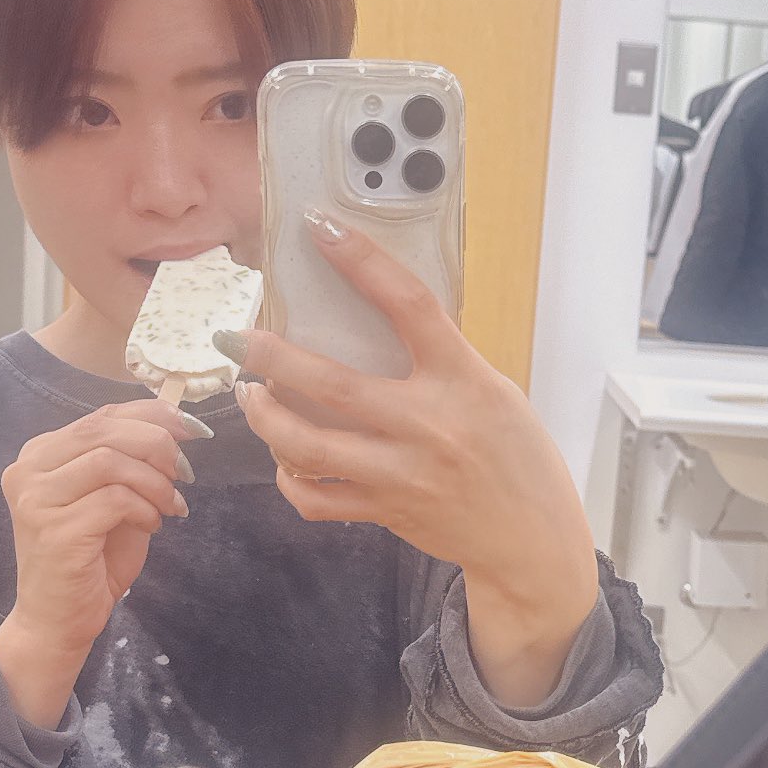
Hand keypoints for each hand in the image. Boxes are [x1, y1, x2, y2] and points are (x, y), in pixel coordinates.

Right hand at [0, 401, 200, 726]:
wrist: (57, 622)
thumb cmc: (89, 562)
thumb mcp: (113, 500)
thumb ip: (130, 462)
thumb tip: (175, 424)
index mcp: (40, 455)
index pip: (102, 416)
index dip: (153, 415)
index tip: (194, 430)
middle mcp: (29, 469)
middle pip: (106, 430)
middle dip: (159, 445)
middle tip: (186, 472)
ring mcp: (36, 499)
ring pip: (110, 460)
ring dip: (154, 481)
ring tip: (170, 505)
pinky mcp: (55, 529)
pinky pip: (115, 500)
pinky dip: (145, 509)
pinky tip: (151, 526)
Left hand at [226, 212, 599, 705]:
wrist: (532, 540)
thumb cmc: (515, 454)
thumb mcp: (492, 391)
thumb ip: (438, 361)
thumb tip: (370, 319)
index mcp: (464, 380)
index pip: (409, 304)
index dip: (362, 260)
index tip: (320, 227)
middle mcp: (430, 425)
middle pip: (331, 385)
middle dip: (270, 358)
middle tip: (235, 338)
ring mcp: (402, 474)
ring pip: (307, 446)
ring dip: (264, 417)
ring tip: (249, 394)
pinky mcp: (386, 510)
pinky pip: (315, 497)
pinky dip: (288, 476)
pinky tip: (282, 456)